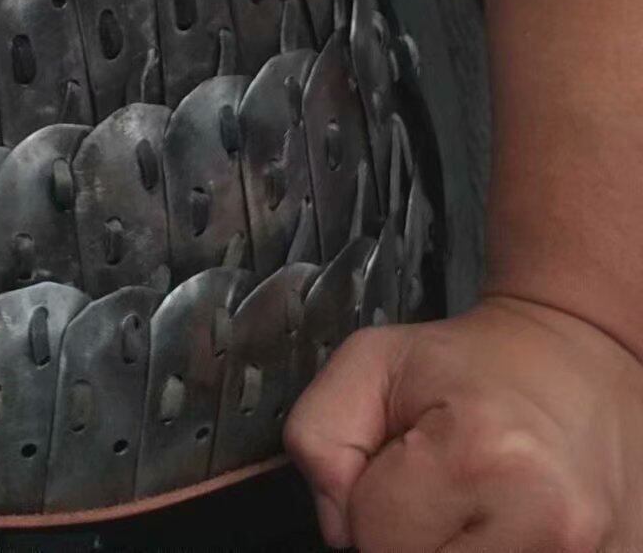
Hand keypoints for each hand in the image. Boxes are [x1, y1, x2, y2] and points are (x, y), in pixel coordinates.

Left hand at [284, 294, 642, 550]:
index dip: (371, 502)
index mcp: (478, 451)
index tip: (403, 465)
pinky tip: (505, 528)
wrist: (574, 358)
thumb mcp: (371, 362)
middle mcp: (544, 515)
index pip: (372, 535)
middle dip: (409, 540)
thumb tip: (338, 526)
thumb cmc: (473, 365)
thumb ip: (319, 438)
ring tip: (470, 511)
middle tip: (437, 493)